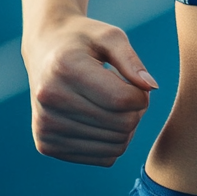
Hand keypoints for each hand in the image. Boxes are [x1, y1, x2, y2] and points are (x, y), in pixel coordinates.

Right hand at [23, 15, 158, 165]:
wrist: (44, 50)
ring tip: (117, 104)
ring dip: (126, 128)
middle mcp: (50, 100)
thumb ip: (131, 61)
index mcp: (65, 68)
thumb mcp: (110, 37)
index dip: (142, 95)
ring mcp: (45, 126)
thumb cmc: (84, 40)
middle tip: (131, 94)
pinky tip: (104, 118)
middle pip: (120, 126)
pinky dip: (113, 142)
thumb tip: (152, 88)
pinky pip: (102, 158)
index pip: (121, 99)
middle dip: (136, 111)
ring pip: (114, 146)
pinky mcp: (46, 144)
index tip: (141, 83)